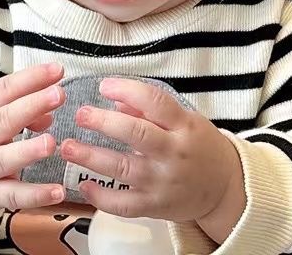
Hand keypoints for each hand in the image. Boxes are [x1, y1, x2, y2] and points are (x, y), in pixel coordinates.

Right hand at [0, 62, 67, 212]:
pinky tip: (58, 191)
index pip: (3, 90)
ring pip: (4, 159)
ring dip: (28, 151)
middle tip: (58, 94)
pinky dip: (36, 196)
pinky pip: (13, 197)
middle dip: (32, 105)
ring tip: (51, 142)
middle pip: (4, 120)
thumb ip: (15, 107)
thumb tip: (49, 113)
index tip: (57, 70)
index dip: (30, 78)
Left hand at [59, 78, 245, 232]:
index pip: (155, 102)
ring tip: (68, 146)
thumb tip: (116, 101)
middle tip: (81, 114)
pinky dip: (101, 197)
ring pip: (123, 169)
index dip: (127, 91)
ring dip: (91, 157)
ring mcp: (163, 182)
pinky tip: (83, 184)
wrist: (224, 188)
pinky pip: (124, 204)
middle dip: (104, 122)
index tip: (104, 86)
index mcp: (184, 126)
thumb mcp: (186, 119)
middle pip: (136, 134)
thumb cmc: (200, 146)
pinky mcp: (155, 206)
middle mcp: (173, 153)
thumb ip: (151, 110)